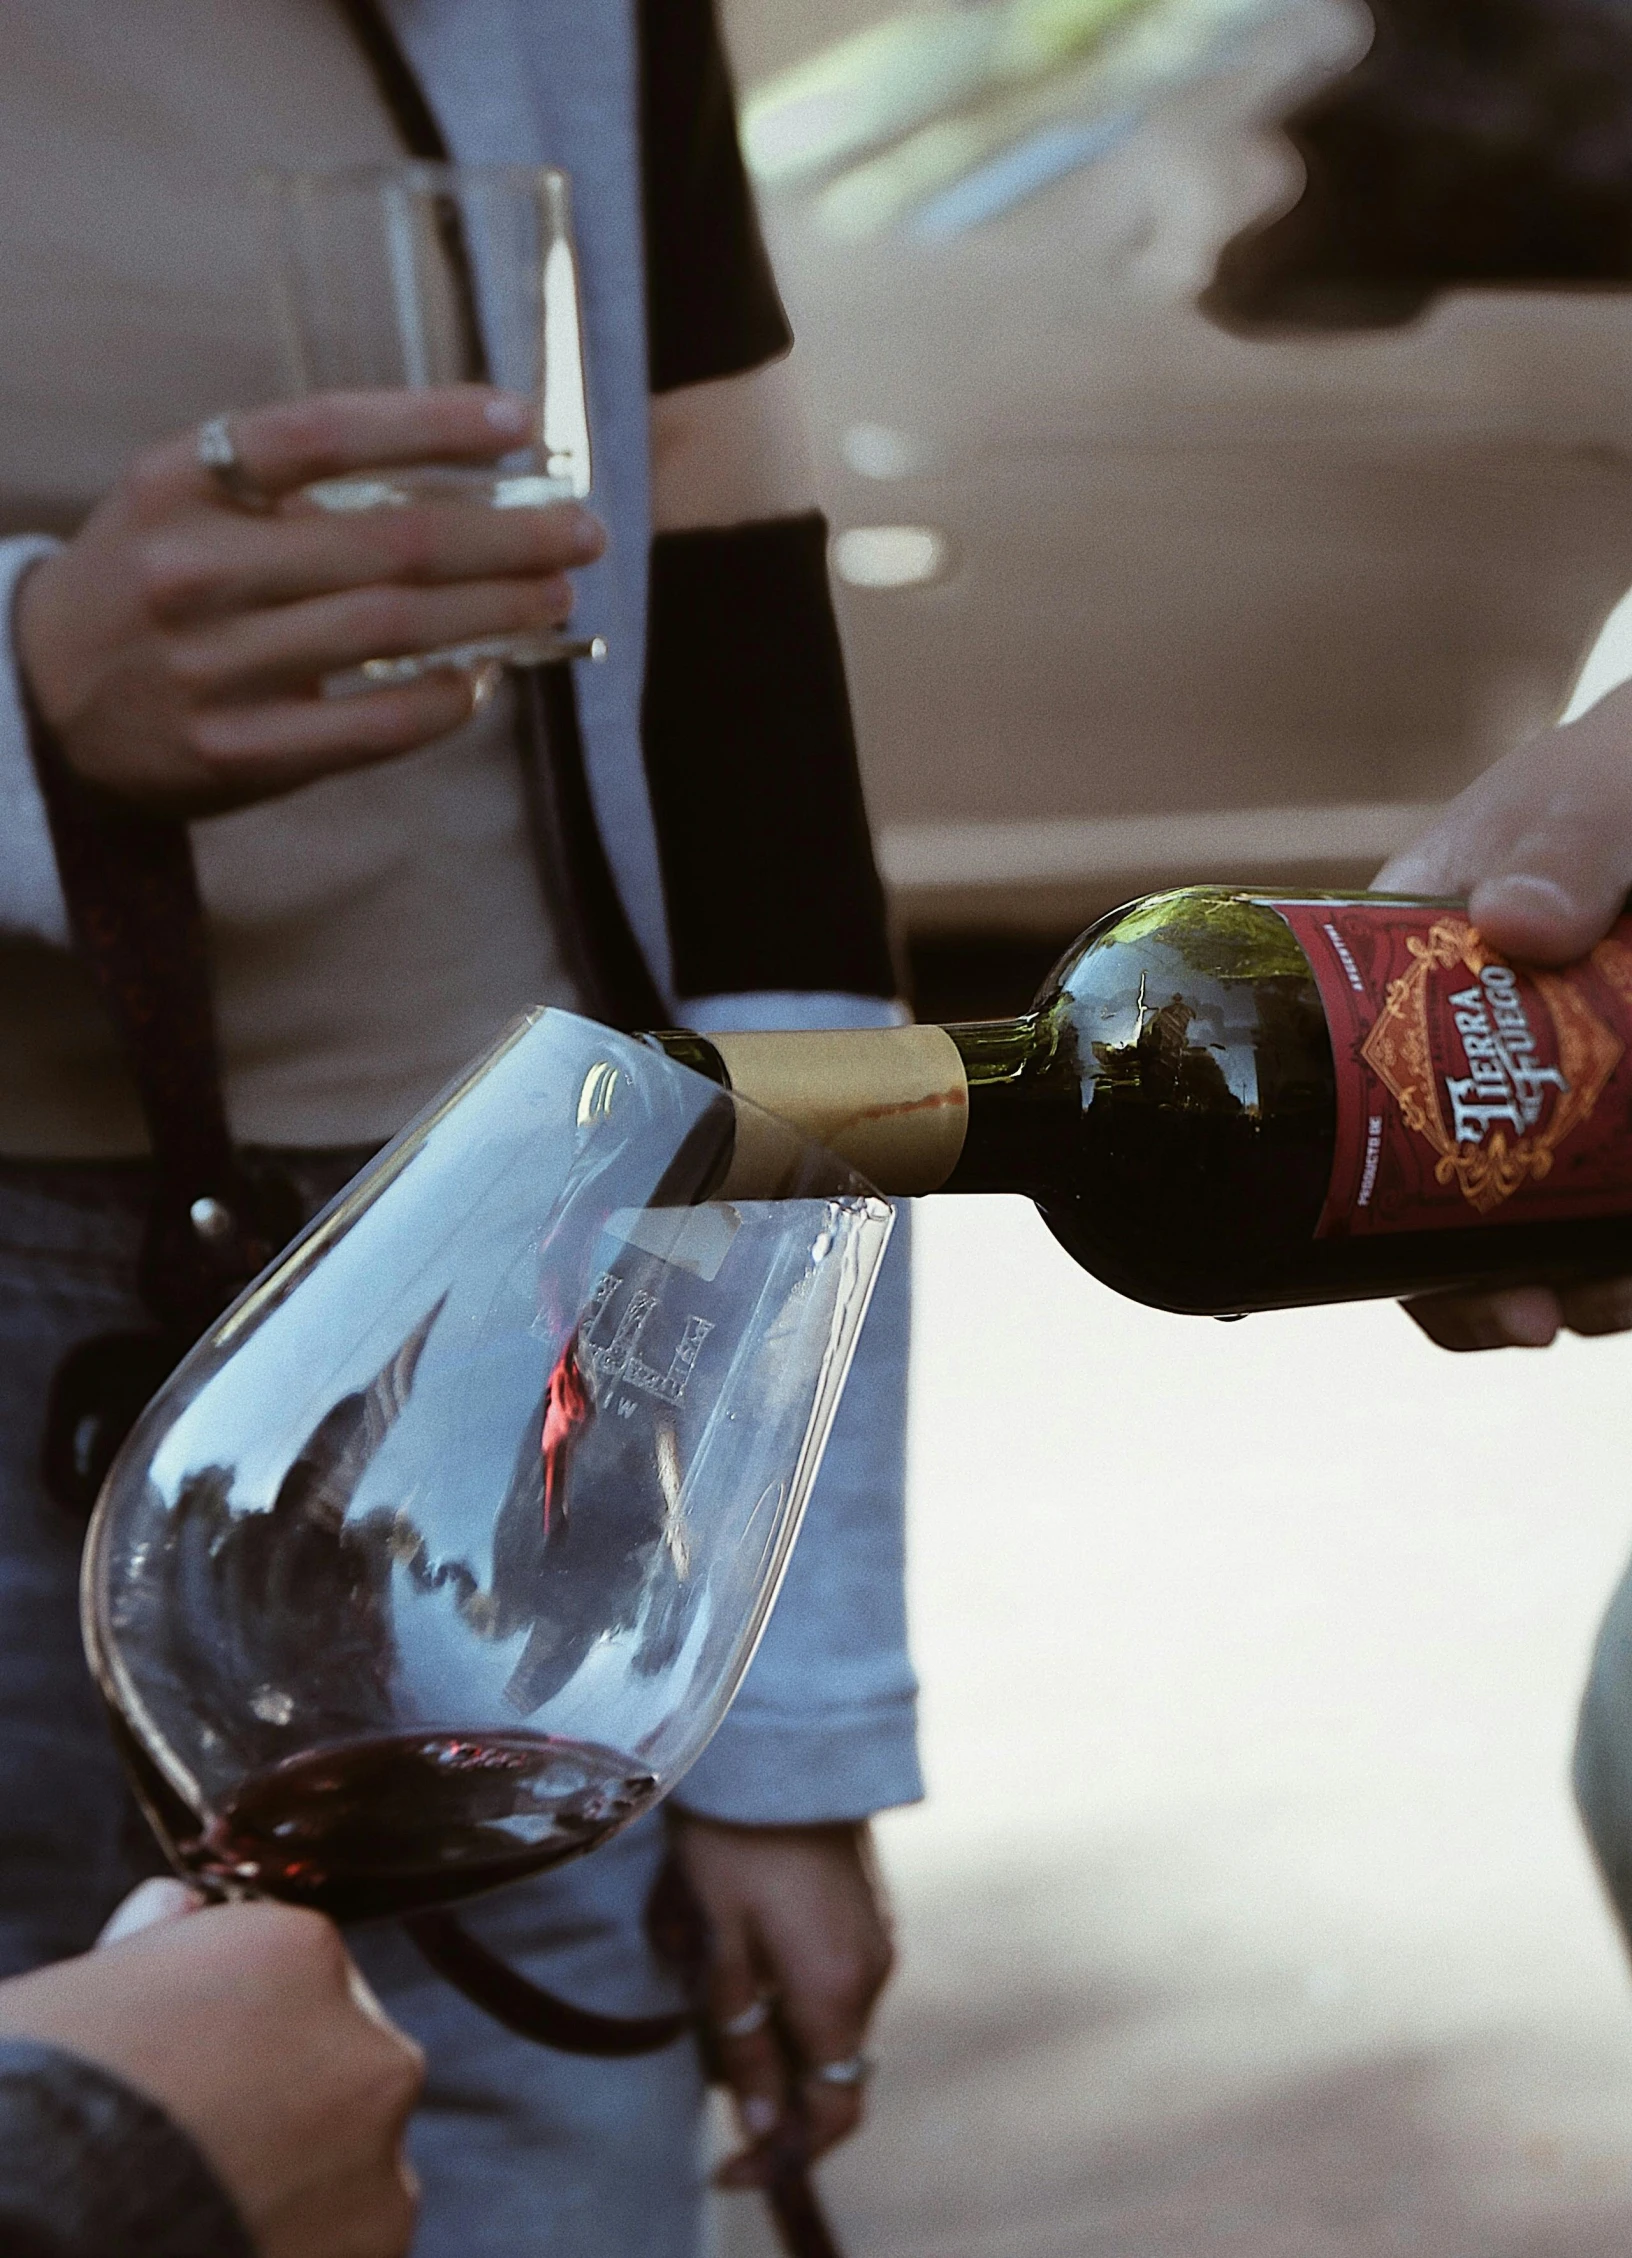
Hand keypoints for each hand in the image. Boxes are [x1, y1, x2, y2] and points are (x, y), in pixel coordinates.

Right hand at [0, 1883, 422, 2257]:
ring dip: (303, 2175)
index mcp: (298, 1952)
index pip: (297, 1973)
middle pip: (337, 2061)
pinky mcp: (378, 2242)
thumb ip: (156, 1941)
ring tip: (210, 2199)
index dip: (241, 2021)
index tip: (201, 2061)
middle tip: (207, 2142)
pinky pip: (351, 2233)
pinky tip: (231, 2239)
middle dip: (285, 2096)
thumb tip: (176, 1905)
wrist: (41, 2221)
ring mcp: (381, 2153)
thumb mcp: (86, 1989)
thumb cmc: (47, 2097)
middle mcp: (366, 2043)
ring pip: (353, 2155)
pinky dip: (306, 2239)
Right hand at [15, 385, 604, 816]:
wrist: (40, 700)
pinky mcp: (238, 753)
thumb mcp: (185, 500)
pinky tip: (486, 676)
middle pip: (386, 542)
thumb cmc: (148, 583)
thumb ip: (292, 486)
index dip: (433, 422)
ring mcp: (215, 668)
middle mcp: (195, 568)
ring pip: (392, 631)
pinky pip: (373, 723)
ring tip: (553, 595)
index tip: (523, 422)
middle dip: (505, 536)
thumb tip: (461, 480)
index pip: (325, 432)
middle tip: (581, 533)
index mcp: (181, 481)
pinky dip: (445, 698)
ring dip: (494, 612)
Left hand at [670, 1815, 893, 2189]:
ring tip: (706, 1955)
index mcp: (837, 1989)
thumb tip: (760, 2124)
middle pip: (826, 2066)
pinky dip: (785, 1983)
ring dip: (768, 2019)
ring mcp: (878, 1936)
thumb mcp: (719, 1939)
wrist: (784, 1738)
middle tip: (699, 2024)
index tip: (728, 2162)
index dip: (784, 2153)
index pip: (835, 2112)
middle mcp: (873, 1971)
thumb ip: (742, 2036)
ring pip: (824, 2019)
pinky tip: (738, 1931)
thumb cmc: (736, 1838)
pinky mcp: (869, 1908)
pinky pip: (830, 1976)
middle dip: (762, 2071)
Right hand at [1375, 680, 1631, 1349]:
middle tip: (1537, 1319)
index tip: (1408, 1271)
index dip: (1361, 1206)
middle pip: (1436, 1196)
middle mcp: (1465, 1053)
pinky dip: (1622, 1255)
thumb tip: (1516, 925)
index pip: (1347, 1105)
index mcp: (1407, 980)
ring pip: (1537, 1220)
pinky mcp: (1623, 1119)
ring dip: (1573, 1284)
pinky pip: (1611, 1209)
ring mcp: (1560, 1093)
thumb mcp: (1594, 793)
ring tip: (1614, 1299)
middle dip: (1476, 1284)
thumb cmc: (1626, 769)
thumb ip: (1562, 839)